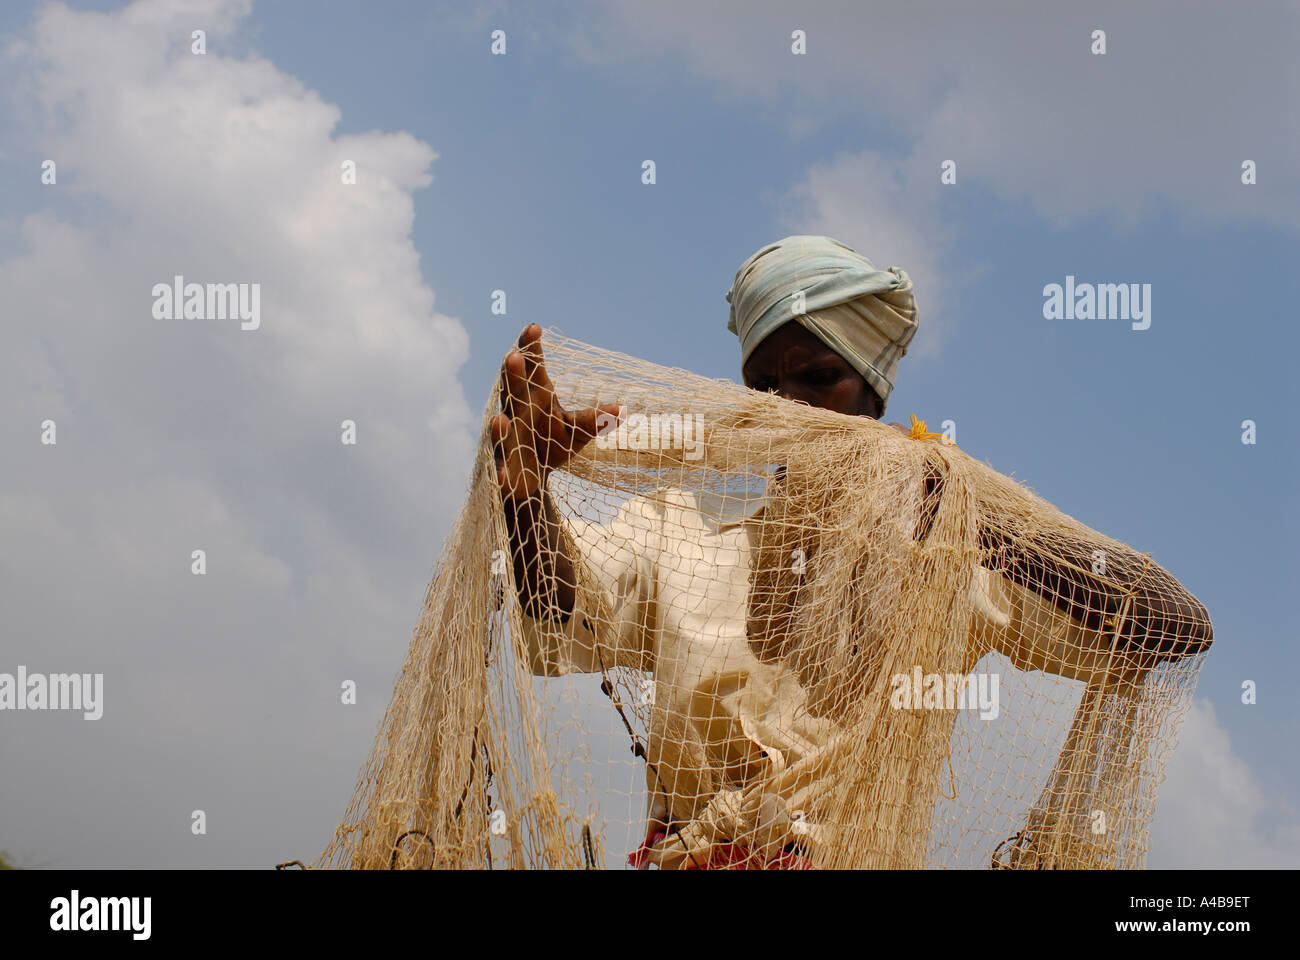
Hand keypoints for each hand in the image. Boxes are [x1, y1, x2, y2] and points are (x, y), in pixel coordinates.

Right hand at [491, 324, 622, 498]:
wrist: (533, 479)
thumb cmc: (555, 443)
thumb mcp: (579, 430)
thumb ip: (596, 419)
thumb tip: (623, 409)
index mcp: (536, 396)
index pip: (532, 368)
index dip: (530, 348)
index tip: (534, 327)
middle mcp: (517, 413)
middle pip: (513, 392)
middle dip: (513, 377)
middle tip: (514, 356)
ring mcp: (507, 440)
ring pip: (502, 431)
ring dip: (500, 427)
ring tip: (501, 419)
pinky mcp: (504, 469)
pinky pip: (501, 470)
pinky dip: (500, 473)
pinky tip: (501, 476)